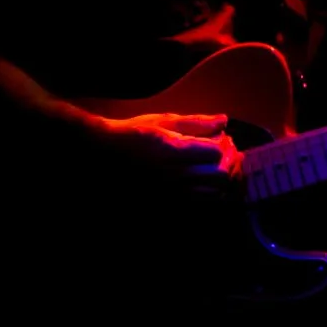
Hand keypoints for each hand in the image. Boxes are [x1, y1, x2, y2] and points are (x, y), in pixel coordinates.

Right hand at [98, 112, 242, 192]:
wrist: (101, 156)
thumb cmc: (133, 133)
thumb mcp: (162, 122)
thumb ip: (195, 123)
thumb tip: (224, 120)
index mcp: (173, 150)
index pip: (216, 152)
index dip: (221, 144)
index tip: (217, 139)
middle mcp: (173, 175)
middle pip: (219, 175)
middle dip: (224, 163)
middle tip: (218, 154)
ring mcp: (169, 194)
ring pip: (212, 193)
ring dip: (218, 180)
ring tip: (210, 168)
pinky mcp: (165, 206)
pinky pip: (198, 205)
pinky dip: (206, 194)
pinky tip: (199, 183)